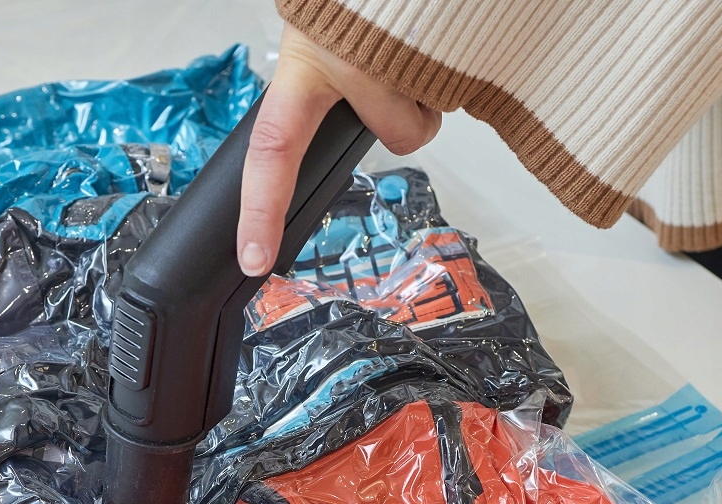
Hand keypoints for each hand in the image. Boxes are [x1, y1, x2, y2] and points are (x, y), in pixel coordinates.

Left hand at [238, 25, 442, 276]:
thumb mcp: (321, 28)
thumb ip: (321, 78)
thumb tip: (336, 122)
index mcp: (307, 61)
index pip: (274, 149)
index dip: (261, 208)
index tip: (253, 256)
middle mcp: (353, 60)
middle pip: (402, 133)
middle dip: (410, 115)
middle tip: (399, 70)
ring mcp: (406, 52)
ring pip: (439, 103)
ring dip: (437, 78)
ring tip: (421, 35)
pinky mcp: (448, 42)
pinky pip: (467, 76)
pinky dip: (463, 60)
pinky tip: (447, 28)